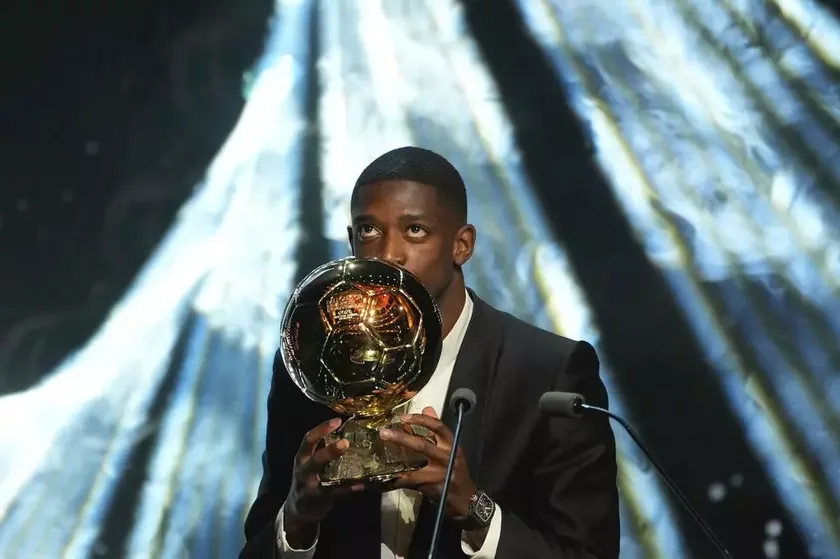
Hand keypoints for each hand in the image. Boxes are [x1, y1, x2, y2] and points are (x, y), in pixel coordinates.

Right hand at [284, 418, 363, 546]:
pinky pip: (335, 492)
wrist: (298, 508)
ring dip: (338, 468)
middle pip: (315, 455)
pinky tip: (362, 484)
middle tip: (346, 442)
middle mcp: (304, 468)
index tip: (337, 420)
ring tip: (355, 461)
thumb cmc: (309, 478)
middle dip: (330, 448)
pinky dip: (349, 488)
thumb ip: (322, 449)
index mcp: (303, 456)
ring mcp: (310, 483)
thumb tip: (346, 433)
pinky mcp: (319, 497)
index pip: (309, 438)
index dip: (322, 428)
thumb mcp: (309, 462)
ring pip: (323, 473)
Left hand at [379, 407, 476, 517]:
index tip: (404, 417)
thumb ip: (438, 429)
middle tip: (384, 432)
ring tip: (380, 456)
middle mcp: (446, 458)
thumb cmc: (455, 469)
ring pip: (414, 466)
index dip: (421, 420)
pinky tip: (385, 478)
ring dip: (396, 461)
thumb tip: (427, 408)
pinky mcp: (430, 487)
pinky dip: (396, 479)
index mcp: (451, 445)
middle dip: (402, 438)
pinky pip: (409, 482)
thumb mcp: (451, 447)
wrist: (464, 498)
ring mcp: (438, 474)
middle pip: (423, 445)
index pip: (438, 427)